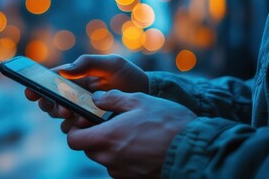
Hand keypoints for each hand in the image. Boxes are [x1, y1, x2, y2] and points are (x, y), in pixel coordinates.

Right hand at [25, 54, 148, 129]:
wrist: (144, 95)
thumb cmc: (126, 75)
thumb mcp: (111, 64)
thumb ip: (89, 63)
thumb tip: (64, 71)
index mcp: (75, 76)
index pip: (50, 79)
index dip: (36, 84)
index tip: (30, 90)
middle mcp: (73, 93)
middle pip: (48, 99)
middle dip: (48, 102)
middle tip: (59, 105)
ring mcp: (78, 108)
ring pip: (56, 113)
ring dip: (60, 113)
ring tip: (70, 112)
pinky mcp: (86, 123)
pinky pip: (71, 127)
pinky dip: (72, 125)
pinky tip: (82, 121)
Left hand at [67, 90, 196, 177]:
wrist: (194, 149)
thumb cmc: (167, 122)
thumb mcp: (139, 101)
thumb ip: (113, 99)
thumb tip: (97, 98)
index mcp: (107, 138)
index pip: (73, 140)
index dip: (75, 130)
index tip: (85, 122)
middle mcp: (110, 159)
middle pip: (89, 149)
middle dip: (94, 137)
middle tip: (110, 124)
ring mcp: (122, 171)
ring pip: (105, 159)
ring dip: (111, 147)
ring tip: (130, 133)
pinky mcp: (134, 178)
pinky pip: (120, 167)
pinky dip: (124, 157)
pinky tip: (140, 145)